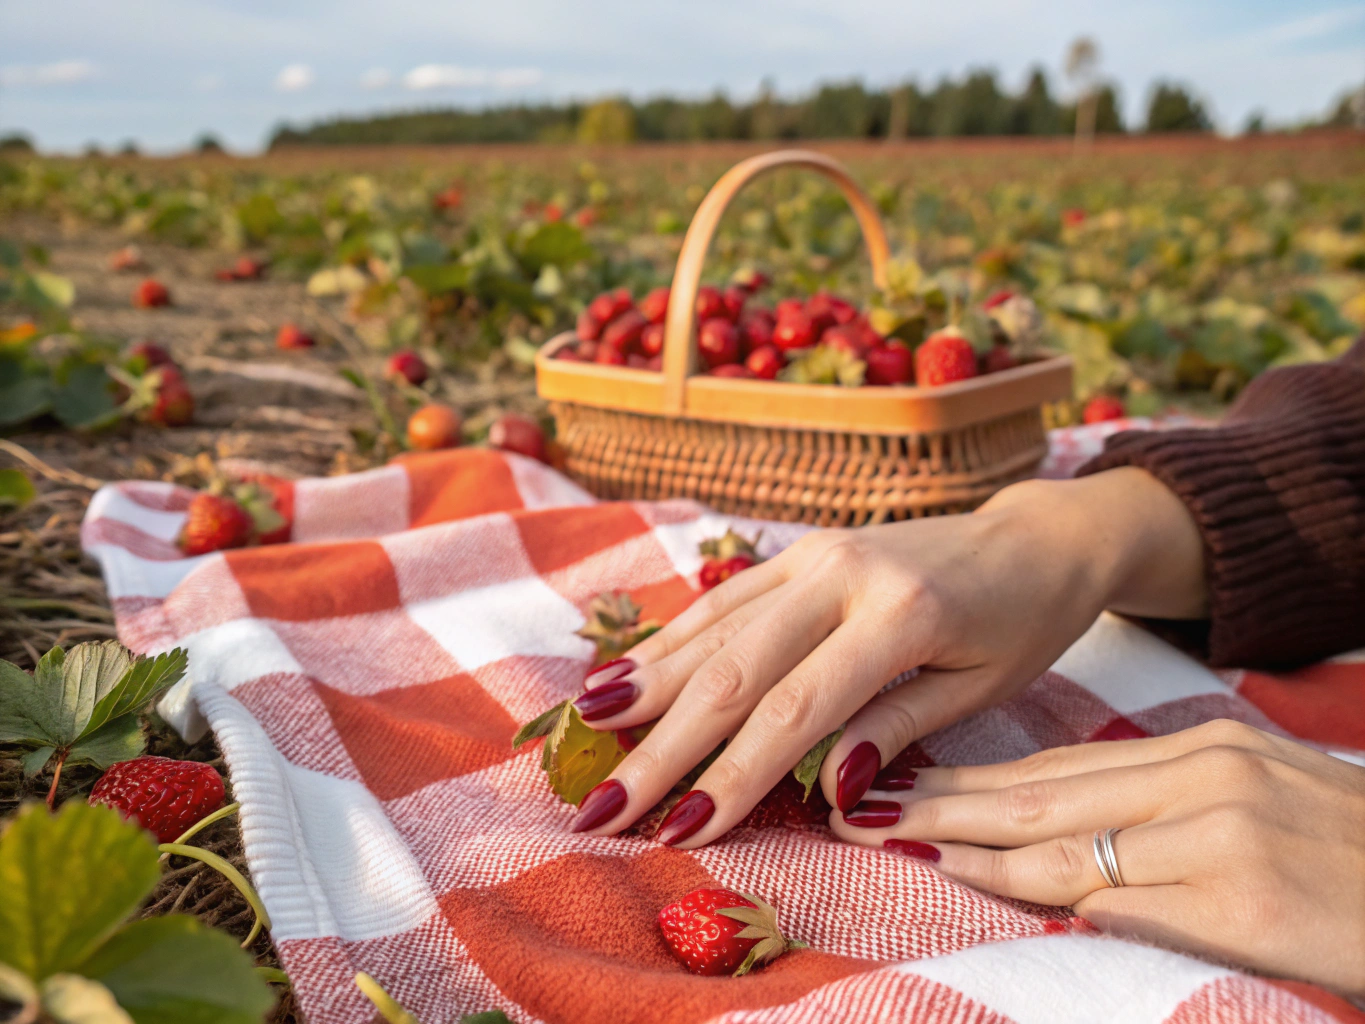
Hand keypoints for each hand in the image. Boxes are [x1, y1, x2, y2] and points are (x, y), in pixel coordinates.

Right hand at [567, 468, 1205, 846]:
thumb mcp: (980, 689)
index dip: (732, 774)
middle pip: (733, 669)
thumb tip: (823, 795)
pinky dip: (670, 641)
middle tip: (604, 807)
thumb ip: (895, 728)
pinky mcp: (800, 551)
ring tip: (584, 737)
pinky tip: (624, 676)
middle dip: (662, 746)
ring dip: (645, 687)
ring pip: (713, 627)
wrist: (1035, 536)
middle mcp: (843, 573)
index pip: (796, 709)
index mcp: (900, 615)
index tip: (678, 830)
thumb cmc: (1020, 625)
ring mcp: (814, 554)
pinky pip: (723, 600)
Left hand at [829, 719, 1364, 996]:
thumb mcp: (1266, 805)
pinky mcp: (1241, 893)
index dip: (979, 777)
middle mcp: (1205, 775)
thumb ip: (1172, 810)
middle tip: (866, 801)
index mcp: (1208, 749)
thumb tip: (1076, 834)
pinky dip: (1041, 886)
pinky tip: (983, 878)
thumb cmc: (1354, 862)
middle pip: (1045, 787)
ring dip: (969, 839)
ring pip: (1064, 834)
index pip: (1065, 764)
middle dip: (947, 798)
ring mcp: (1221, 830)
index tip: (909, 781)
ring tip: (895, 835)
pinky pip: (1117, 894)